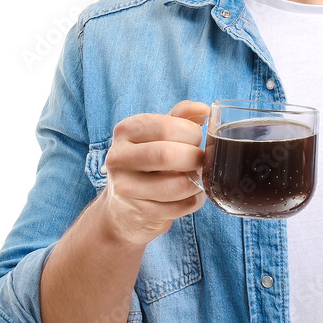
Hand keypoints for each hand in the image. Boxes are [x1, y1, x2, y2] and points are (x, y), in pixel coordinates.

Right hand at [100, 101, 209, 245]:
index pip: (167, 126)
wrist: (123, 208)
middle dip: (195, 158)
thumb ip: (180, 116)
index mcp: (125, 131)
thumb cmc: (148, 163)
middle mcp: (119, 157)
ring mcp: (126, 188)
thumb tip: (204, 109)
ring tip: (195, 178)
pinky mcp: (139, 213)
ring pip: (178, 185)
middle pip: (168, 155)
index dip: (192, 133)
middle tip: (199, 160)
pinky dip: (194, 200)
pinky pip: (181, 206)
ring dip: (197, 182)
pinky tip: (187, 196)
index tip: (196, 139)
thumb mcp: (158, 135)